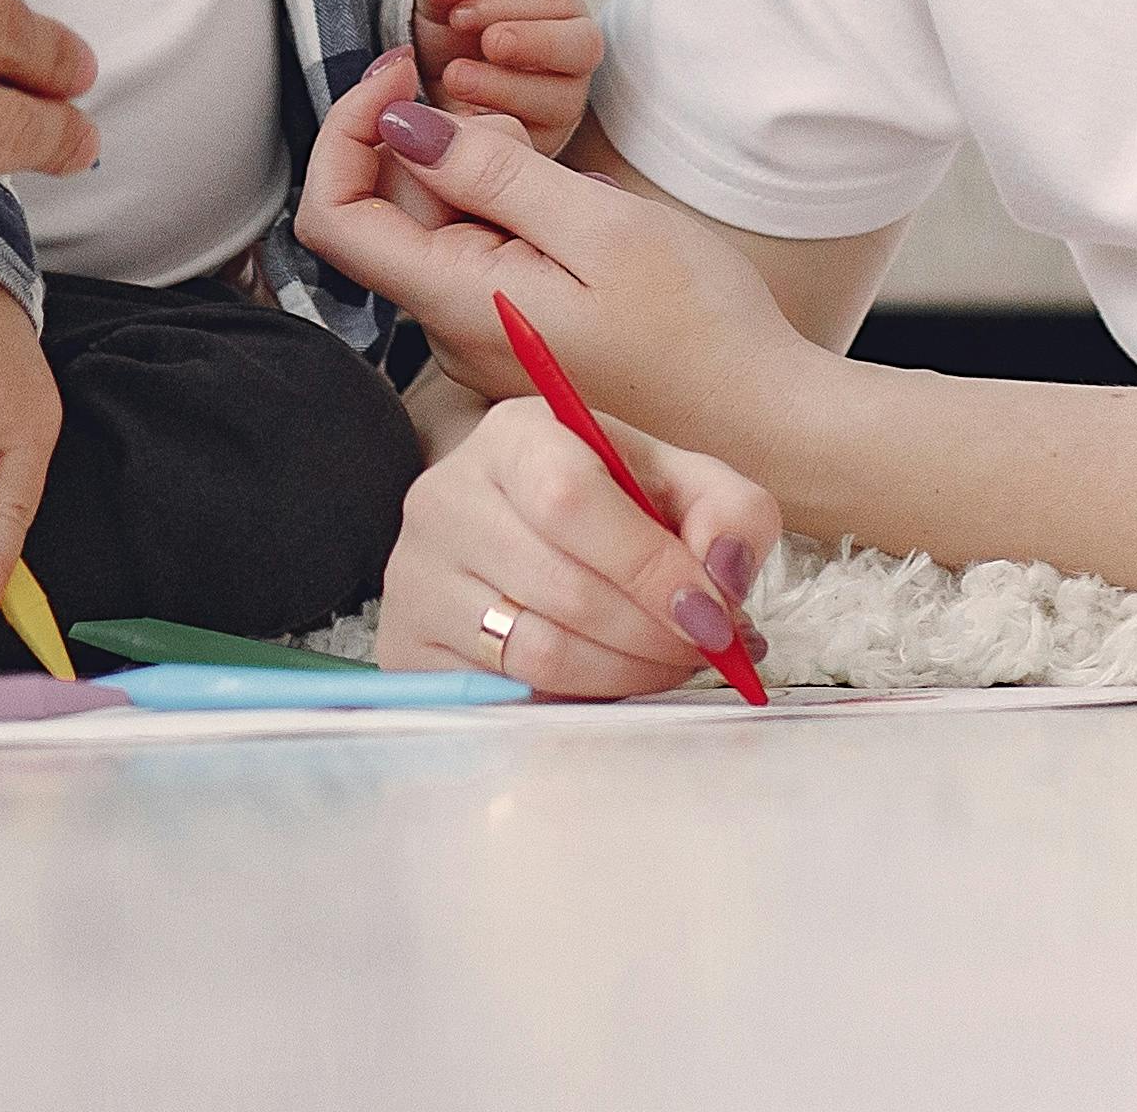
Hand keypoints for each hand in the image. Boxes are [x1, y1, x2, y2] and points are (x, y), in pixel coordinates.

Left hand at [293, 72, 804, 425]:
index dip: (348, 133)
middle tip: (518, 118)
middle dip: (432, 141)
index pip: (336, 215)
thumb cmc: (699, 331)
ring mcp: (485, 337)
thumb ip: (494, 173)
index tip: (405, 77)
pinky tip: (580, 209)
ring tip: (566, 174)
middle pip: (391, 211)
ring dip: (482, 174)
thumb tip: (402, 125)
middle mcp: (453, 330)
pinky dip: (514, 210)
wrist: (764, 423)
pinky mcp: (519, 335)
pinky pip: (485, 254)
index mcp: (459, 303)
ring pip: (441, 227)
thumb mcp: (602, 227)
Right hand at [375, 396, 783, 700]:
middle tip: (706, 649)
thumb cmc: (611, 507)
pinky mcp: (406, 644)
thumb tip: (724, 579)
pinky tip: (612, 679)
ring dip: (626, 673)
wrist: (520, 531)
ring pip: (537, 651)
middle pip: (562, 588)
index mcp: (516, 436)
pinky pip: (507, 695)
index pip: (570, 501)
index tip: (713, 613)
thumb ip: (730, 513)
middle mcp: (448, 497)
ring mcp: (416, 575)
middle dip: (653, 634)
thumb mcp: (679, 484)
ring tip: (669, 664)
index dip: (649, 567)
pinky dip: (579, 700)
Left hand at [408, 0, 598, 156]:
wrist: (438, 85)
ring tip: (455, 80)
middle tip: (486, 44)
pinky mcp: (548, 141)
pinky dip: (503, 131)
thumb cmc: (454, 35)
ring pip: (564, 99)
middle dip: (532, 44)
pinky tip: (465, 119)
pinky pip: (540, 141)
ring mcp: (565, 99)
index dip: (506, 3)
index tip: (458, 14)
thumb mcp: (442, 5)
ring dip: (507, 89)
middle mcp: (573, 51)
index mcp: (555, 4)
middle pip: (583, 46)